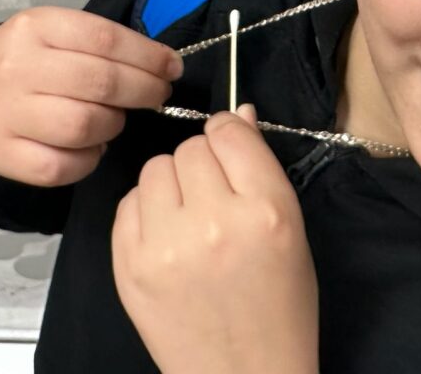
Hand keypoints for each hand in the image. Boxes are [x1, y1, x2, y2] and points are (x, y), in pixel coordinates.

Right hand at [0, 7, 181, 185]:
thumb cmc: (24, 61)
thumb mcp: (53, 33)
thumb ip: (99, 44)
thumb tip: (160, 65)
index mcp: (36, 27)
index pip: (105, 39)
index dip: (148, 56)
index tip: (172, 68)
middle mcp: (18, 68)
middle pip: (101, 83)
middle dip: (144, 91)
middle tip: (158, 95)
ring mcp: (7, 114)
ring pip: (84, 126)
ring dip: (114, 124)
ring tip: (114, 119)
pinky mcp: (4, 155)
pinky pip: (62, 166)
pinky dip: (89, 159)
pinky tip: (91, 146)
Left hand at [112, 107, 318, 373]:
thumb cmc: (279, 306)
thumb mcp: (292, 232)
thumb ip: (262, 170)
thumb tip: (237, 115)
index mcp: (265, 211)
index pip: (229, 133)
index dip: (229, 136)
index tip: (230, 151)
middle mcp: (213, 222)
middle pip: (189, 149)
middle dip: (201, 165)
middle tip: (213, 196)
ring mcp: (165, 246)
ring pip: (154, 169)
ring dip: (171, 184)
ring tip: (188, 218)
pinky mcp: (129, 267)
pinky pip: (128, 203)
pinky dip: (145, 211)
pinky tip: (166, 237)